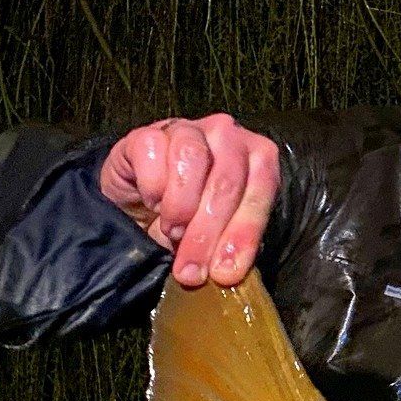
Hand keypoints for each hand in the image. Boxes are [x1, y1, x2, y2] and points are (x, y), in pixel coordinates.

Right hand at [100, 113, 279, 286]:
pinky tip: (152, 202)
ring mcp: (188, 128)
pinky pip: (154, 151)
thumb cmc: (189, 218)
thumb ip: (229, 245)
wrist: (137, 205)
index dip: (244, 232)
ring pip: (193, 159)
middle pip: (227, 180)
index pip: (262, 188)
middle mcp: (228, 135)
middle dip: (208, 233)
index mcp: (258, 155)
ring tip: (173, 231)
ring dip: (181, 207)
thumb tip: (226, 271)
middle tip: (191, 269)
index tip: (225, 271)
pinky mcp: (148, 132)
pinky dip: (152, 186)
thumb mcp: (217, 234)